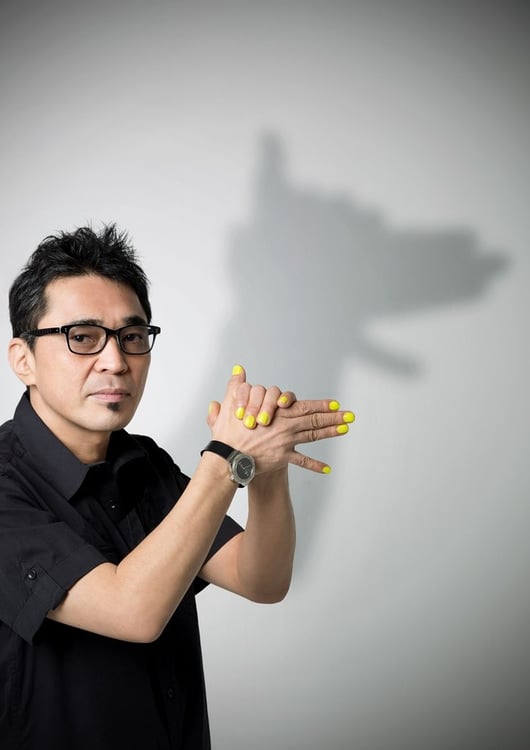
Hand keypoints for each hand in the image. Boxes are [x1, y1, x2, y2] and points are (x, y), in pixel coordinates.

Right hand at [206, 366, 353, 473]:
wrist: (227, 455)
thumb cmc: (228, 430)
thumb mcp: (231, 403)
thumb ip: (236, 386)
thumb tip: (238, 369)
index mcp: (277, 414)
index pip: (303, 406)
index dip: (320, 405)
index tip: (334, 403)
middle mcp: (285, 427)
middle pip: (314, 420)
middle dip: (334, 417)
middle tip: (350, 415)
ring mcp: (286, 443)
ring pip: (312, 436)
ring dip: (331, 432)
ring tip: (346, 428)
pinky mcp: (282, 457)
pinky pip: (301, 461)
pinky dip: (315, 465)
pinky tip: (328, 469)